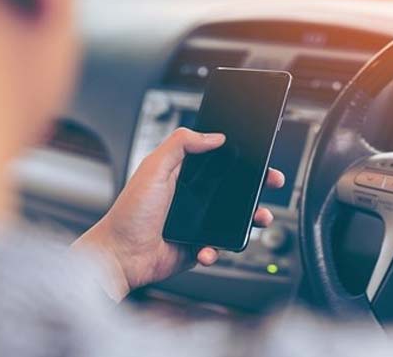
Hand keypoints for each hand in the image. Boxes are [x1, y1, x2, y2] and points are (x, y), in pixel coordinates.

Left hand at [73, 128, 284, 300]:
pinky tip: (207, 248)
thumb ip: (180, 144)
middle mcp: (194, 197)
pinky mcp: (200, 246)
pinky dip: (219, 249)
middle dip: (258, 186)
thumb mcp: (153, 168)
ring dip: (251, 219)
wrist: (121, 256)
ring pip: (237, 218)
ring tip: (258, 218)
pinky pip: (221, 246)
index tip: (259, 155)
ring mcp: (199, 223)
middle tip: (272, 182)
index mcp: (184, 174)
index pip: (220, 160)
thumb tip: (214, 136)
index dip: (241, 157)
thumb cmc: (129, 214)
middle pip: (236, 188)